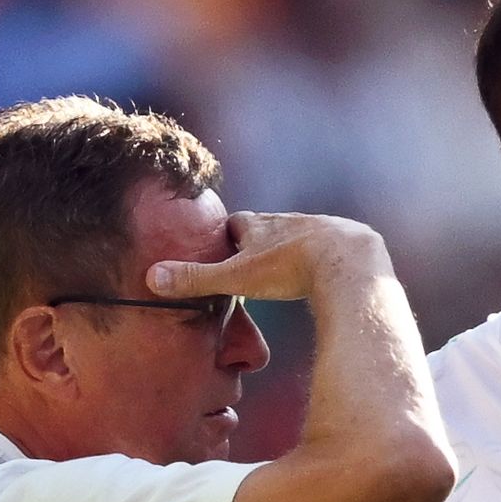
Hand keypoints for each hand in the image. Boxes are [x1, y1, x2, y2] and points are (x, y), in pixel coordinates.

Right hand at [147, 211, 388, 309]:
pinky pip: (332, 249)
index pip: (236, 225)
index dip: (228, 236)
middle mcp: (289, 221)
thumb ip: (197, 280)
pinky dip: (325, 260)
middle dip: (260, 241)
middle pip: (268, 228)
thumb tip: (151, 278)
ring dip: (293, 250)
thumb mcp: (236, 277)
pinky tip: (327, 273)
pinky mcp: (349, 242)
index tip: (222, 246)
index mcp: (260, 226)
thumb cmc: (288, 267)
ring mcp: (321, 229)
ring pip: (300, 237)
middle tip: (254, 258)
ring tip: (290, 267)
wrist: (346, 260)